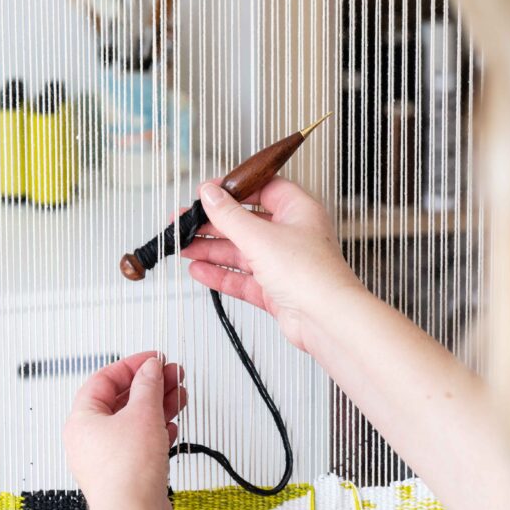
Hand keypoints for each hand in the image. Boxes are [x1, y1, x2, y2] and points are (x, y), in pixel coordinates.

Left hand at [64, 353, 186, 509]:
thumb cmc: (126, 473)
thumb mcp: (142, 414)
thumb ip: (148, 386)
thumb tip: (150, 369)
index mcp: (82, 420)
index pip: (104, 380)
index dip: (131, 365)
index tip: (153, 359)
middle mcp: (89, 439)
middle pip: (121, 400)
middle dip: (150, 386)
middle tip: (171, 375)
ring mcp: (106, 459)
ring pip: (133, 423)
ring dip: (157, 407)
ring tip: (179, 397)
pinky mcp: (124, 475)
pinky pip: (139, 445)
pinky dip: (156, 432)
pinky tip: (171, 427)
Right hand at [181, 176, 361, 351]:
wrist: (326, 320)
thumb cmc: (311, 274)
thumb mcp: (260, 236)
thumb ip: (229, 215)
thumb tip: (210, 194)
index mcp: (297, 211)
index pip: (261, 189)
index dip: (232, 190)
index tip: (206, 193)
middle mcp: (292, 235)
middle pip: (245, 223)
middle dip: (213, 224)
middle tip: (184, 223)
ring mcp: (283, 264)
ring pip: (241, 252)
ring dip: (211, 250)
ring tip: (183, 247)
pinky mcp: (275, 290)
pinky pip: (243, 278)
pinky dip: (221, 274)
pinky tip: (199, 270)